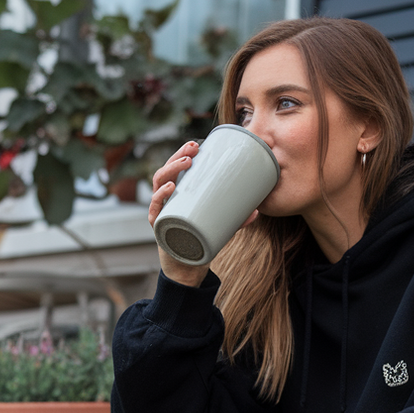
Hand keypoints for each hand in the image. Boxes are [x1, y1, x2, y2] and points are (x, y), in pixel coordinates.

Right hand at [148, 140, 258, 286]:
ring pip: (159, 184)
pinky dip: (160, 197)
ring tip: (186, 163)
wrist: (187, 268)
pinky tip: (170, 188)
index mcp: (177, 194)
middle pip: (167, 170)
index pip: (176, 168)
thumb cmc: (200, 241)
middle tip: (193, 150)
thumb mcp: (219, 227)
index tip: (198, 144)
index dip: (183, 153)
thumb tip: (258, 210)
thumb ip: (236, 219)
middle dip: (178, 156)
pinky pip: (155, 209)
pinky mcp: (159, 227)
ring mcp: (160, 212)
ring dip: (171, 170)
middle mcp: (165, 199)